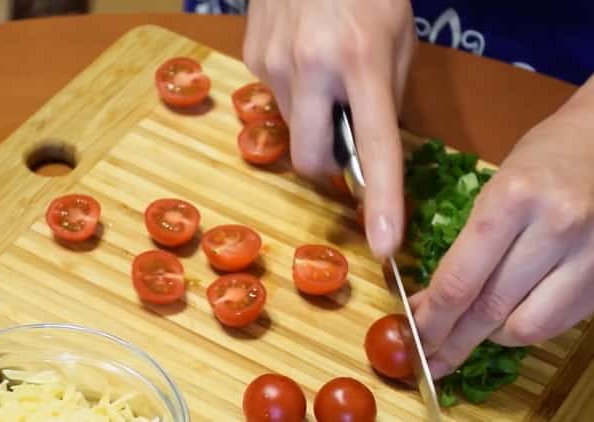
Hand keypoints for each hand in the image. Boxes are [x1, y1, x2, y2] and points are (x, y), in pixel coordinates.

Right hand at [243, 0, 415, 256]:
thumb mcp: (396, 40)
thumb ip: (383, 98)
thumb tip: (365, 148)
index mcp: (360, 60)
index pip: (374, 147)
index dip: (382, 201)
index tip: (383, 244)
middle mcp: (309, 66)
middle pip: (311, 159)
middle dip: (328, 164)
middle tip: (344, 135)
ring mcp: (271, 62)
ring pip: (292, 128)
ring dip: (311, 118)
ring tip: (323, 71)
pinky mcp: (250, 57)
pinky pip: (274, 99)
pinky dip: (293, 93)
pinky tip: (302, 55)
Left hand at [411, 76, 593, 377]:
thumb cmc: (546, 154)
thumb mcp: (496, 185)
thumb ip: (469, 243)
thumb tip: (433, 298)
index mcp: (514, 198)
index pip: (460, 279)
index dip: (431, 319)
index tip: (412, 338)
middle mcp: (555, 228)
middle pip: (490, 309)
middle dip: (453, 342)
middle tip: (429, 363)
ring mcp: (590, 254)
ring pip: (528, 327)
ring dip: (492, 338)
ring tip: (472, 333)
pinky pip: (561, 321)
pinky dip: (529, 326)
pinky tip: (511, 319)